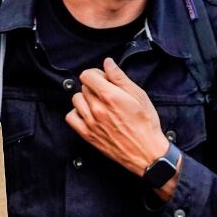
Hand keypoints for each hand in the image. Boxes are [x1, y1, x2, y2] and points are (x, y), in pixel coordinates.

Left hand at [65, 58, 169, 176]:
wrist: (146, 152)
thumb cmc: (146, 125)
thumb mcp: (139, 96)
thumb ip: (120, 78)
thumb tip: (108, 63)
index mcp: (110, 96)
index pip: (87, 75)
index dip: (96, 74)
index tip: (103, 79)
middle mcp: (97, 108)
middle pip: (83, 87)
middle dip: (94, 86)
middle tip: (106, 93)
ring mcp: (90, 122)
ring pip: (76, 100)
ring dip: (85, 99)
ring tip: (97, 104)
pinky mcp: (87, 134)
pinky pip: (71, 117)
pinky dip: (77, 113)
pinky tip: (88, 114)